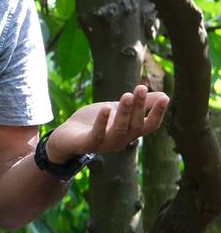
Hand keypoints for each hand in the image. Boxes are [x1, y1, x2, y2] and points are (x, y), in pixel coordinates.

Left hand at [48, 83, 169, 161]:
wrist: (66, 137)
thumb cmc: (94, 122)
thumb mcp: (118, 109)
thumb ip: (139, 105)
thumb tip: (166, 95)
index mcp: (130, 132)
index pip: (149, 126)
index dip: (158, 113)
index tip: (165, 98)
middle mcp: (121, 140)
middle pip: (135, 125)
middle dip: (139, 106)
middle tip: (141, 88)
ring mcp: (105, 144)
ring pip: (119, 129)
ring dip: (124, 112)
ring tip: (127, 95)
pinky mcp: (87, 144)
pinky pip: (97, 135)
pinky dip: (102, 122)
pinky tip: (106, 108)